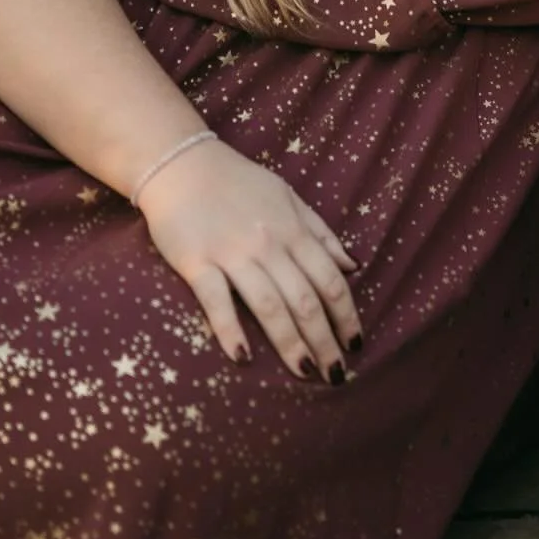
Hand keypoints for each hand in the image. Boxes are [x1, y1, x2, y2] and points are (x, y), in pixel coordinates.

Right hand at [138, 137, 361, 381]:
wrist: (182, 164)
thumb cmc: (239, 183)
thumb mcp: (288, 197)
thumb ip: (320, 232)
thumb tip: (353, 266)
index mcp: (293, 229)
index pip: (329, 279)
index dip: (346, 314)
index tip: (356, 343)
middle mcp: (268, 243)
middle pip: (304, 299)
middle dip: (324, 340)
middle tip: (336, 374)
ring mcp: (232, 253)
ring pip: (268, 305)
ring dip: (289, 342)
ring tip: (305, 373)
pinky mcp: (196, 262)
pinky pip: (217, 301)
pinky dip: (230, 330)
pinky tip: (243, 358)